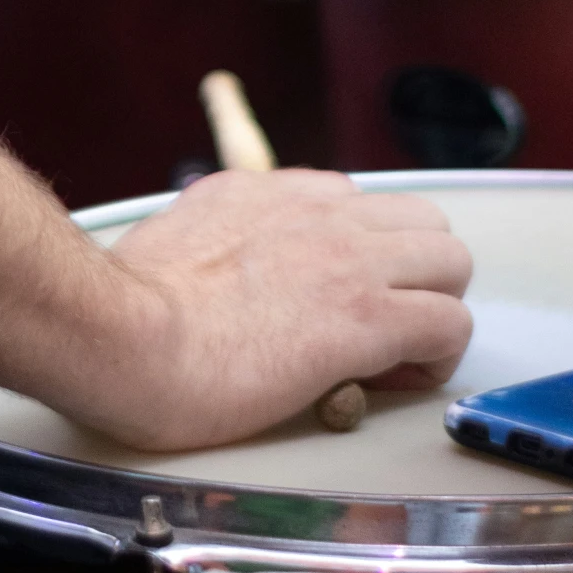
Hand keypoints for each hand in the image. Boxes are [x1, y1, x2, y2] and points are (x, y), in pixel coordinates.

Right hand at [85, 170, 472, 450]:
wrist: (121, 334)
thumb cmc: (123, 312)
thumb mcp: (171, 240)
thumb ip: (212, 242)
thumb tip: (210, 271)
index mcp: (266, 192)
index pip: (352, 204)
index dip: (358, 257)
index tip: (333, 300)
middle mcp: (317, 210)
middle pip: (420, 221)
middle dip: (415, 273)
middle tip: (383, 323)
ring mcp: (349, 259)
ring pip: (451, 260)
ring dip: (434, 305)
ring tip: (397, 352)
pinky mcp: (367, 317)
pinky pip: (449, 325)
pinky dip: (436, 356)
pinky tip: (393, 380)